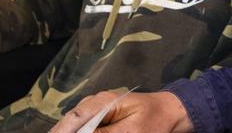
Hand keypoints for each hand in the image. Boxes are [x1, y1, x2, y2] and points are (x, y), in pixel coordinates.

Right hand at [48, 91, 192, 132]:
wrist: (170, 113)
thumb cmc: (155, 121)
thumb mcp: (131, 132)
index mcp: (103, 101)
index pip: (75, 117)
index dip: (61, 131)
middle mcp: (94, 102)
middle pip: (70, 122)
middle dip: (62, 131)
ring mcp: (95, 110)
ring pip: (74, 125)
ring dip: (70, 131)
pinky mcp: (98, 119)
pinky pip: (84, 127)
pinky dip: (79, 131)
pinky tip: (73, 132)